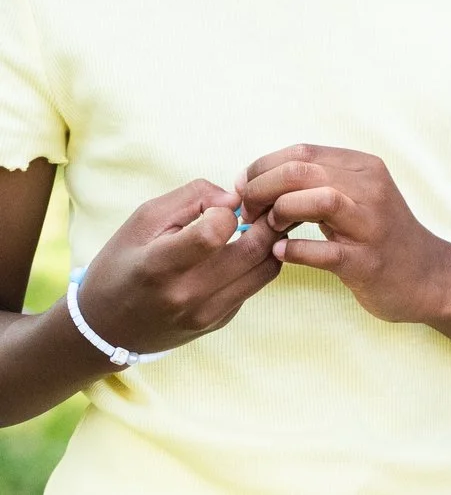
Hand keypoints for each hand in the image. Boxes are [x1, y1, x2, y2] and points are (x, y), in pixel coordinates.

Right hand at [73, 180, 280, 359]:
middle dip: (266, 220)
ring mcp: (206, 315)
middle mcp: (186, 296)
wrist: (104, 329)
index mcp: (159, 267)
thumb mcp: (142, 220)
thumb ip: (190, 197)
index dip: (224, 212)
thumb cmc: (122, 264)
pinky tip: (239, 253)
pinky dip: (255, 264)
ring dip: (269, 241)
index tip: (215, 209)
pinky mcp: (219, 322)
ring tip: (256, 226)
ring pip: (266, 268)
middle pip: (254, 249)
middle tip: (259, 206)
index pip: (215, 232)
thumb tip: (235, 198)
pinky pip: (254, 285)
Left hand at [237, 145, 450, 325]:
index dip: (263, 167)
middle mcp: (372, 188)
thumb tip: (257, 180)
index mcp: (364, 167)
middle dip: (262, 188)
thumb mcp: (355, 197)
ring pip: (319, 200)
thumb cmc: (378, 236)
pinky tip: (279, 252)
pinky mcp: (368, 261)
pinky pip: (325, 252)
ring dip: (281, 212)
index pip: (302, 152)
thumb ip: (317, 183)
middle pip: (303, 171)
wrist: (427, 276)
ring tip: (268, 228)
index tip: (243, 189)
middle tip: (247, 211)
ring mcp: (372, 225)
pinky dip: (294, 250)